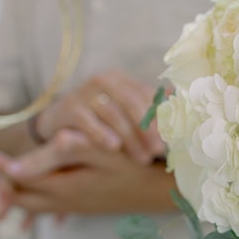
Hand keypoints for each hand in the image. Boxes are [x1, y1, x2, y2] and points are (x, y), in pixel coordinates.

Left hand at [0, 136, 176, 216]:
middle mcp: (67, 201)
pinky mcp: (88, 206)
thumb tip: (21, 162)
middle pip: (26, 198)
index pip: (23, 180)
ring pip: (38, 206)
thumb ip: (60, 153)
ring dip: (19, 195)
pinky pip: (53, 207)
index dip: (3, 169)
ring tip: (4, 186)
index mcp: (65, 187)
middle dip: (3, 188)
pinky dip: (37, 201)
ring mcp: (78, 206)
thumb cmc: (135, 165)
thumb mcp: (98, 153)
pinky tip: (40, 191)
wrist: (162, 191)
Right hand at [34, 70, 164, 162]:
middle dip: (148, 129)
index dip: (161, 119)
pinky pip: (88, 121)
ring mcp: (84, 92)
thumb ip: (149, 112)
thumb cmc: (100, 121)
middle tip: (158, 151)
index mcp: (122, 79)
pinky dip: (102, 134)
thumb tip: (180, 106)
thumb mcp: (124, 114)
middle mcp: (104, 80)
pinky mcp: (68, 107)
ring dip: (130, 138)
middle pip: (132, 103)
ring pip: (113, 114)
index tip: (172, 140)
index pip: (146, 96)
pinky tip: (114, 147)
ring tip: (142, 158)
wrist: (58, 123)